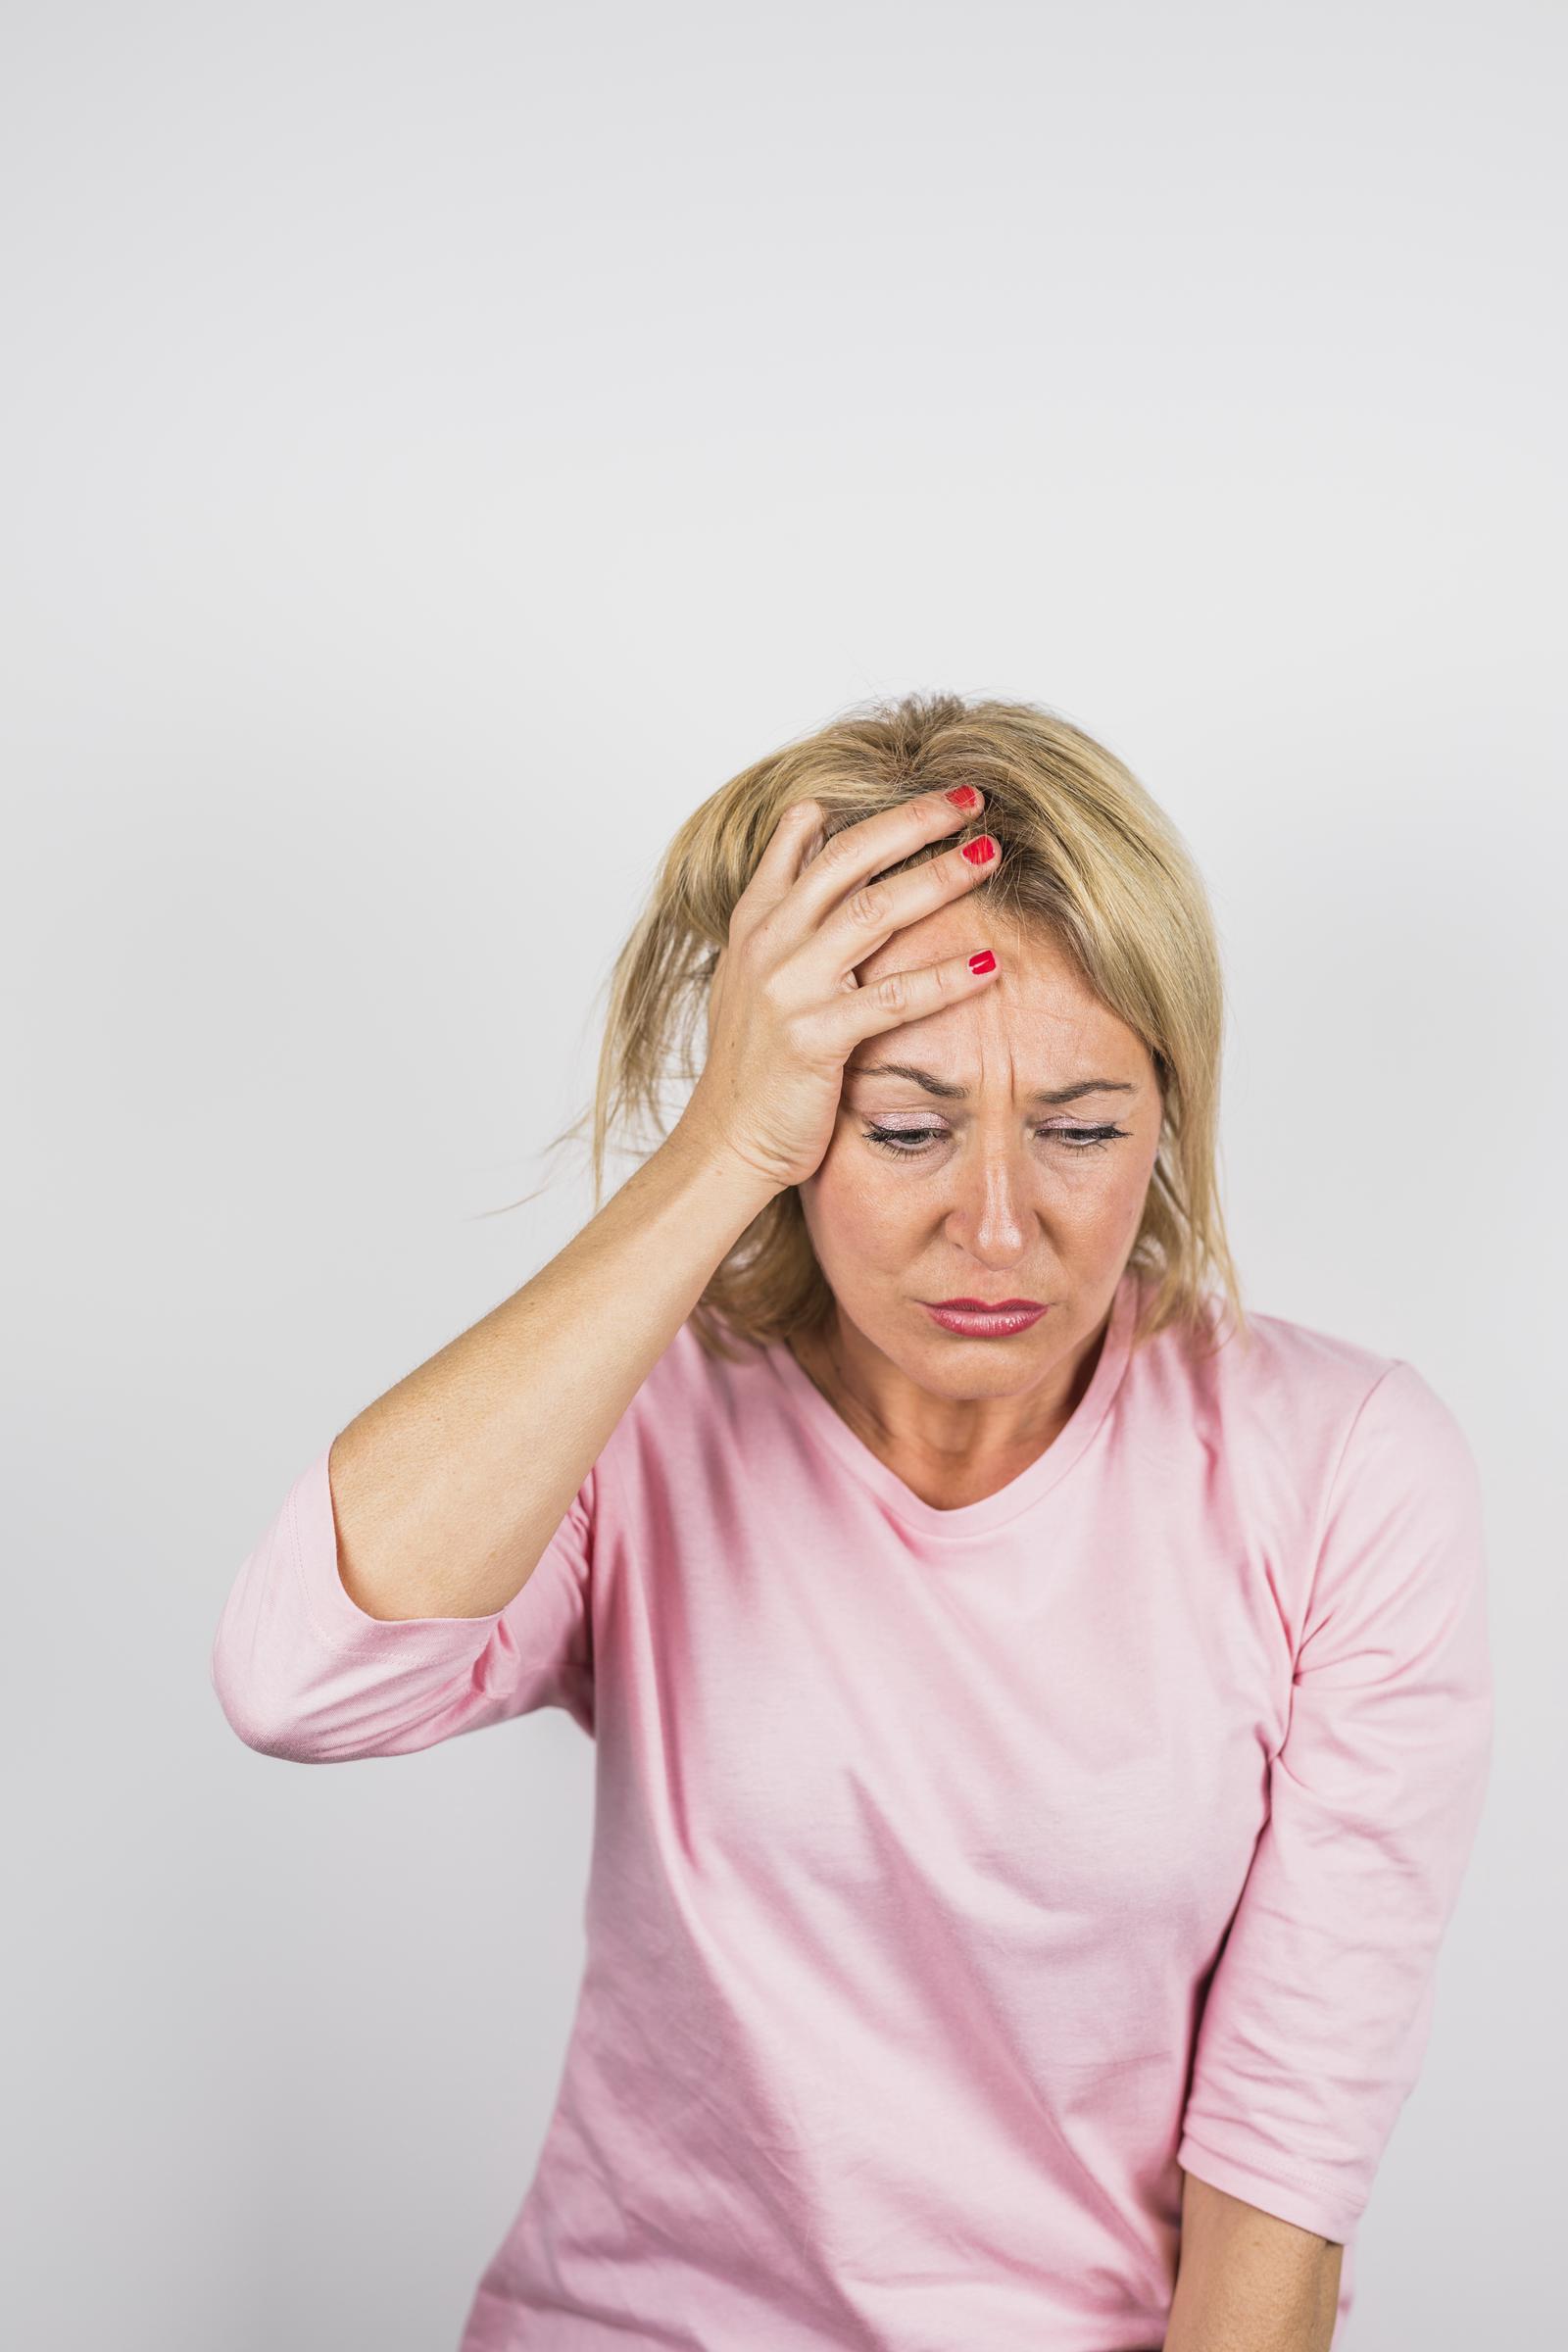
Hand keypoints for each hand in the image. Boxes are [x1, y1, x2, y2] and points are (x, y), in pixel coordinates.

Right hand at [678, 788, 1001, 1197]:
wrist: (726, 1140)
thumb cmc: (752, 1059)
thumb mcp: (752, 965)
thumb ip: (781, 894)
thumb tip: (809, 820)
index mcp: (756, 921)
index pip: (811, 840)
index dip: (877, 809)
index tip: (937, 789)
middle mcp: (770, 943)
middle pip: (851, 857)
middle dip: (917, 821)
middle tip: (974, 798)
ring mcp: (790, 988)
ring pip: (874, 912)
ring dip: (939, 878)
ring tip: (990, 854)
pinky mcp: (815, 1039)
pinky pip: (891, 998)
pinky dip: (944, 978)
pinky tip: (988, 964)